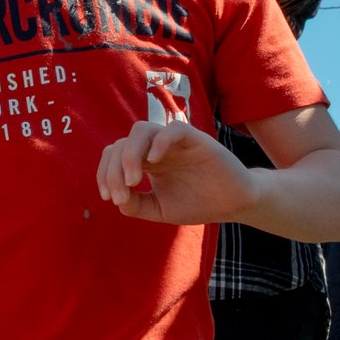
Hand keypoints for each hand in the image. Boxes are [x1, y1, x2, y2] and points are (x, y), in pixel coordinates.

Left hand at [97, 119, 256, 224]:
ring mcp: (174, 142)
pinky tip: (154, 162)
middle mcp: (156, 147)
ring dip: (129, 154)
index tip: (110, 197)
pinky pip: (174, 129)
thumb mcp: (160, 209)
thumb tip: (117, 198)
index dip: (105, 173)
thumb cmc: (197, 203)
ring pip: (140, 130)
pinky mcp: (196, 140)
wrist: (233, 204)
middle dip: (114, 169)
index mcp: (145, 161)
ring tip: (133, 180)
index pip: (114, 154)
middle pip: (122, 143)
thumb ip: (136, 205)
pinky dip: (160, 142)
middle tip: (122, 193)